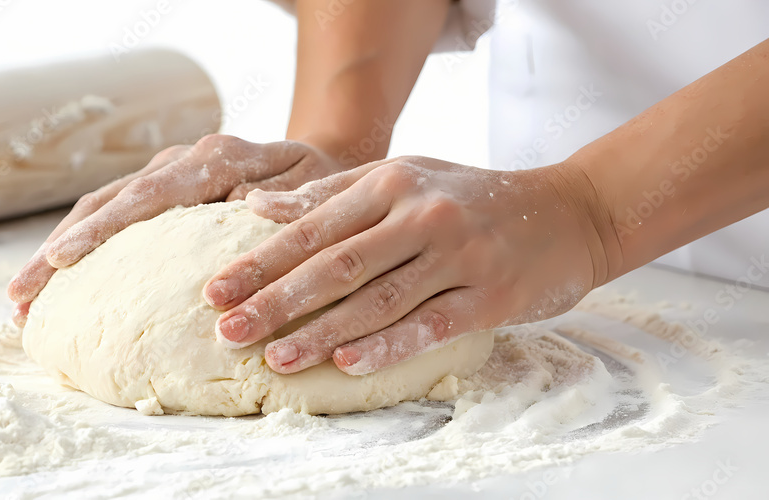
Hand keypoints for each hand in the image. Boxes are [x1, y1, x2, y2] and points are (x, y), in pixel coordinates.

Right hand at [7, 134, 348, 326]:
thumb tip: (246, 210)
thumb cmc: (320, 184)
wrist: (322, 161)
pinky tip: (58, 284)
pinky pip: (115, 220)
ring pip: (100, 211)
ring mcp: (167, 178)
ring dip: (59, 254)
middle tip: (20, 296)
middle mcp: (181, 163)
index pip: (148, 195)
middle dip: (58, 251)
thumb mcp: (313, 190)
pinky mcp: (162, 197)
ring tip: (22, 300)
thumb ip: (280, 201)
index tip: (62, 260)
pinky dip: (84, 250)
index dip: (103, 229)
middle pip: (107, 203)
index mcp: (215, 159)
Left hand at [203, 156, 609, 374]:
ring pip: (377, 300)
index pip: (312, 228)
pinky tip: (347, 362)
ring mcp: (458, 257)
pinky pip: (429, 325)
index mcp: (392, 183)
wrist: (568, 211)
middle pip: (336, 265)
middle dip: (276, 301)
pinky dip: (387, 345)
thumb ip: (331, 193)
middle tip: (228, 329)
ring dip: (321, 332)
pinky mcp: (489, 296)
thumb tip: (258, 207)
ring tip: (275, 358)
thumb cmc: (470, 197)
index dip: (260, 261)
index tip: (215, 289)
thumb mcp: (403, 177)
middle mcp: (421, 215)